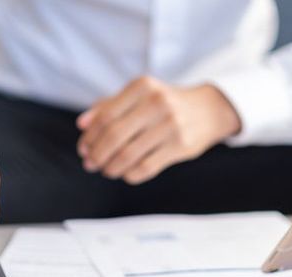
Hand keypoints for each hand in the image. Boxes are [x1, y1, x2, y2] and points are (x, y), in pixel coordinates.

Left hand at [76, 76, 240, 183]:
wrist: (209, 109)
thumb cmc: (165, 103)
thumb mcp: (139, 96)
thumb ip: (109, 106)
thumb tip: (82, 125)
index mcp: (142, 86)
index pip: (105, 116)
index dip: (90, 136)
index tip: (83, 149)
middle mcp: (156, 102)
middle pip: (114, 136)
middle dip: (97, 155)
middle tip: (90, 164)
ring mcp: (170, 125)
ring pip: (128, 155)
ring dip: (111, 168)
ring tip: (107, 170)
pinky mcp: (181, 146)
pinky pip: (146, 168)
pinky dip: (130, 175)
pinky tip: (126, 174)